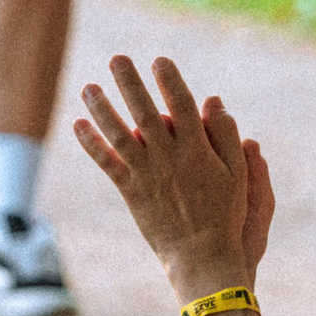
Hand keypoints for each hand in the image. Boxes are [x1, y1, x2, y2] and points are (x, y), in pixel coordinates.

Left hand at [73, 55, 273, 299]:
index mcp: (198, 149)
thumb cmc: (226, 214)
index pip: (182, 105)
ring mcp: (147, 174)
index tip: (159, 60)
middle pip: (145, 112)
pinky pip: (108, 163)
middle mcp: (169, 158)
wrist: (202, 256)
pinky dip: (91, 144)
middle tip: (116, 58)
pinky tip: (77, 125)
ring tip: (88, 86)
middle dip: (129, 83)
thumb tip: (214, 101)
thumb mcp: (238, 173)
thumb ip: (226, 135)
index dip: (170, 80)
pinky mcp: (131, 192)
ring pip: (119, 134)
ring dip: (102, 108)